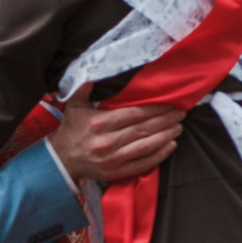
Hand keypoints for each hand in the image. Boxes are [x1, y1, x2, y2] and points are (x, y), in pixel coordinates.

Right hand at [49, 97, 181, 183]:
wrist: (61, 160)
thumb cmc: (72, 130)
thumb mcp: (74, 107)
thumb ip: (84, 89)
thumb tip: (92, 70)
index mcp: (99, 123)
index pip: (135, 114)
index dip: (156, 108)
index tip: (171, 103)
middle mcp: (106, 142)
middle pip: (144, 129)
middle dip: (166, 120)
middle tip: (180, 113)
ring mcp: (112, 159)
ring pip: (147, 146)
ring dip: (166, 136)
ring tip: (178, 127)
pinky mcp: (116, 172)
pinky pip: (143, 164)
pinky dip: (160, 155)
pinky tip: (171, 145)